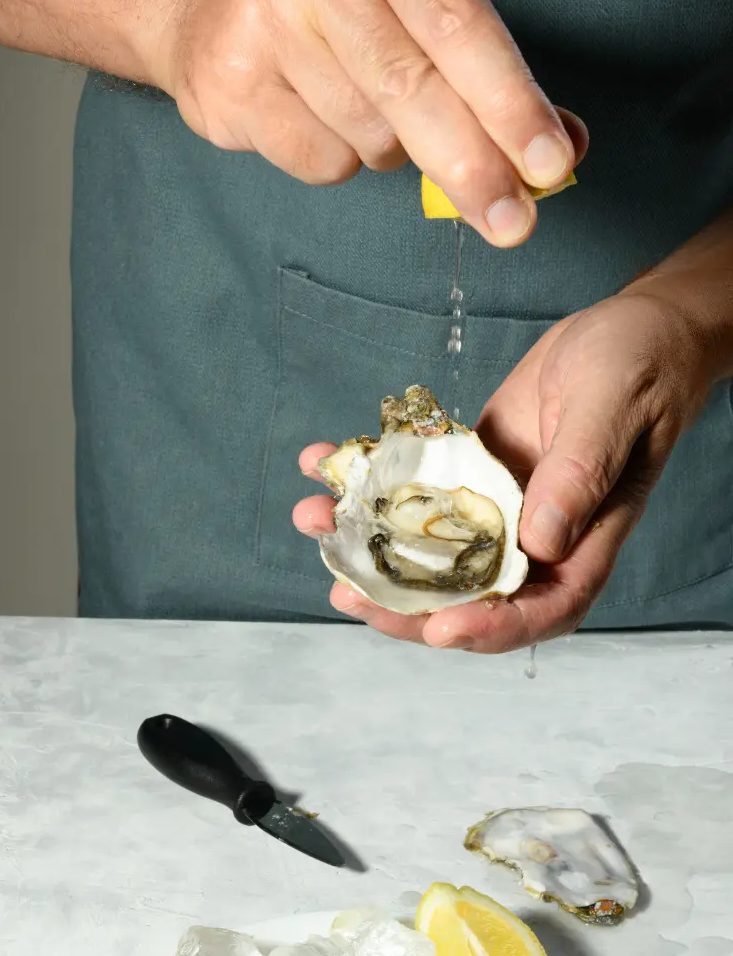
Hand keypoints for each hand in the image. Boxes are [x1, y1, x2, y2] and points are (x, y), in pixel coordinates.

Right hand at [160, 0, 586, 245]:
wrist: (208, 2)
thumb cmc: (340, 14)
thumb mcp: (417, 13)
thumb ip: (489, 77)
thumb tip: (561, 150)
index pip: (461, 27)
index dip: (511, 102)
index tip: (550, 163)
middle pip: (414, 89)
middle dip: (472, 166)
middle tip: (512, 223)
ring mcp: (265, 26)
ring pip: (369, 135)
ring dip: (391, 152)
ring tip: (364, 111)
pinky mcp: (231, 88)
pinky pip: (321, 162)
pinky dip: (340, 162)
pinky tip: (318, 121)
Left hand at [293, 286, 714, 651]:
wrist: (628, 328)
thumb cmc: (642, 366)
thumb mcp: (612, 409)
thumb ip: (581, 472)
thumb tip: (539, 540)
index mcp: (584, 540)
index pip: (540, 608)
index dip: (490, 627)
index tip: (439, 627)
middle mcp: (535, 535)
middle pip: (467, 593)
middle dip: (401, 601)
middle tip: (344, 590)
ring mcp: (496, 504)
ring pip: (428, 545)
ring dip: (366, 541)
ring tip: (313, 518)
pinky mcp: (467, 470)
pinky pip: (415, 487)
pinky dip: (366, 479)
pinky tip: (323, 459)